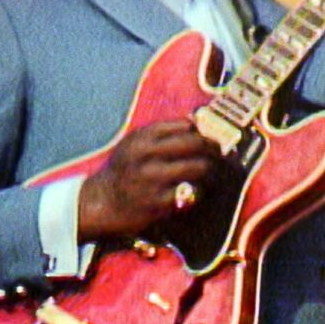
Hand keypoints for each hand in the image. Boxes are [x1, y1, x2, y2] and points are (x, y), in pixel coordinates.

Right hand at [78, 120, 218, 240]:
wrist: (104, 202)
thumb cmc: (126, 168)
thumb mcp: (135, 142)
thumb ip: (163, 130)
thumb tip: (196, 121)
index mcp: (142, 138)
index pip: (186, 126)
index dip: (204, 132)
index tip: (212, 137)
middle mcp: (147, 156)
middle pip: (196, 143)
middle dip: (213, 148)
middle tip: (220, 154)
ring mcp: (153, 179)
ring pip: (198, 166)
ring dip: (210, 169)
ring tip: (211, 172)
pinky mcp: (159, 202)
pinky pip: (192, 191)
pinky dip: (199, 189)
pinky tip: (196, 189)